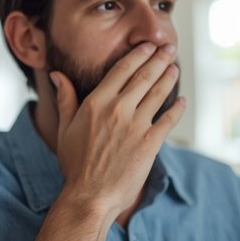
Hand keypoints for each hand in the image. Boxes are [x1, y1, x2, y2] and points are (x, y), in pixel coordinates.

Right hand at [51, 42, 185, 225]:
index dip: (137, 55)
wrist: (90, 195)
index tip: (147, 46)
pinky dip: (177, 109)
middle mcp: (118, 110)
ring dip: (169, 78)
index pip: (121, 70)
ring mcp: (136, 126)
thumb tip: (57, 74)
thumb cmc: (75, 164)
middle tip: (169, 48)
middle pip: (143, 77)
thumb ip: (66, 99)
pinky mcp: (150, 143)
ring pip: (157, 94)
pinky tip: (182, 101)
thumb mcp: (65, 128)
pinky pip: (168, 120)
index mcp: (96, 103)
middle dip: (159, 60)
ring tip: (175, 67)